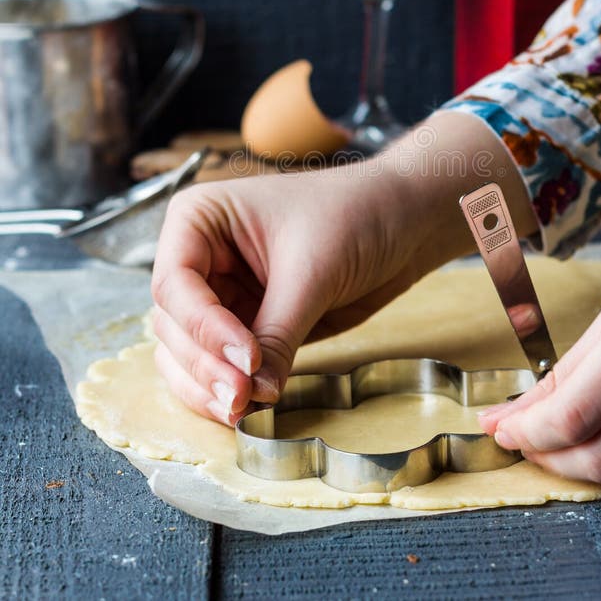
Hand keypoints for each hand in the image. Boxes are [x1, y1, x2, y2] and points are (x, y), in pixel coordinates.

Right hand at [150, 163, 425, 424]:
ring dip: (206, 386)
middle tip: (242, 398)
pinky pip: (221, 365)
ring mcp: (222, 294)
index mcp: (199, 219)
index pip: (175, 284)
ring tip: (242, 410)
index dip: (204, 327)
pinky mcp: (248, 325)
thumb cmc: (356, 214)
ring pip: (185, 353)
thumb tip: (253, 395)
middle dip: (205, 364)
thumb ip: (278, 333)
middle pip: (174, 325)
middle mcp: (200, 258)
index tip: (245, 357)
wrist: (405, 218)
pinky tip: (249, 407)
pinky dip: (227, 389)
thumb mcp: (312, 271)